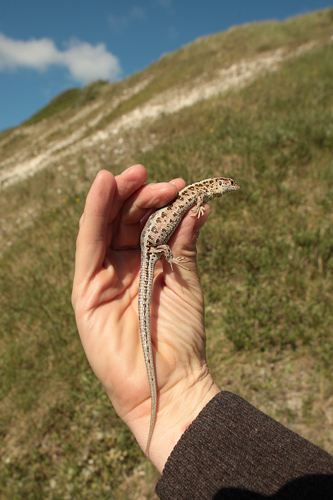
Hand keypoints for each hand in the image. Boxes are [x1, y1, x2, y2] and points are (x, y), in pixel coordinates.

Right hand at [72, 165, 219, 471]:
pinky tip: (103, 186)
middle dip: (136, 195)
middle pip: (121, 221)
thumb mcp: (186, 281)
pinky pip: (88, 246)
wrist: (172, 382)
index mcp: (144, 265)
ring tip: (131, 175)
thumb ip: (184, 243)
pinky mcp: (85, 292)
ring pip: (102, 227)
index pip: (144, 223)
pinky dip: (93, 215)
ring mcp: (101, 279)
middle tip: (155, 179)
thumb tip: (197, 205)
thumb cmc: (182, 335)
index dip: (155, 201)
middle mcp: (120, 268)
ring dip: (114, 197)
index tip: (177, 185)